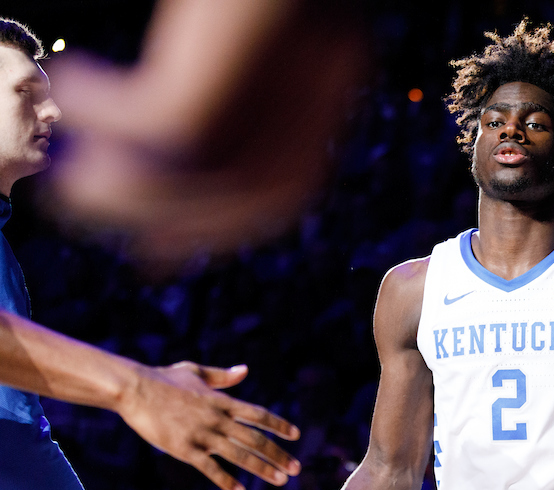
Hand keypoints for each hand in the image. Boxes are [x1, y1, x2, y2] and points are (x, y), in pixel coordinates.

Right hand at [46, 0, 366, 260]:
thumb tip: (173, 127)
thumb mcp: (253, 22)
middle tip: (87, 204)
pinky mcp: (240, 47)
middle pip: (262, 195)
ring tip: (66, 164)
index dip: (217, 226)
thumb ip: (239, 72)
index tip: (157, 251)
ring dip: (129, 183)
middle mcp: (327, 85)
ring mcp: (294, 66)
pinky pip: (169, 120)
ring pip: (212, 169)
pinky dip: (110, 115)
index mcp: (335, 82)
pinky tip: (72, 85)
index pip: (285, 189)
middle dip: (172, 220)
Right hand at [115, 361, 299, 489]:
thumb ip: (223, 376)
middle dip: (278, 455)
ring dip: (262, 469)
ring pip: (239, 456)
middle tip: (297, 469)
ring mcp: (202, 435)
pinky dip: (226, 480)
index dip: (279, 425)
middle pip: (255, 439)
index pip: (258, 415)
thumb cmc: (163, 379)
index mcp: (222, 401)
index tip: (296, 435)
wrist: (133, 389)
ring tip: (281, 480)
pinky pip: (209, 468)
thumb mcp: (197, 372)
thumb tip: (244, 370)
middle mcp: (217, 419)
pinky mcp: (184, 449)